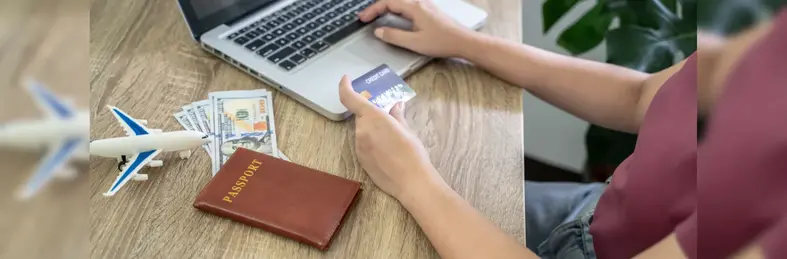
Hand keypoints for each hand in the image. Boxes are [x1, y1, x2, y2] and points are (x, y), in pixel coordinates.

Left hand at [338, 75, 441, 199]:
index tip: (346, 79)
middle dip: (372, 116)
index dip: (345, 86)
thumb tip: (395, 105)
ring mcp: (359, 147)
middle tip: (388, 120)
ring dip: (373, 131)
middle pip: (361, 117)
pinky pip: (364, 146)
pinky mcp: (361, 161)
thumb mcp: (406, 130)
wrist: (411, 181)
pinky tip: (388, 153)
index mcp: (372, 118)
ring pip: (363, 132)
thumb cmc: (412, 152)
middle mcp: (361, 131)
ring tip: (392, 140)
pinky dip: (373, 144)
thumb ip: (396, 116)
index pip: (349, 97)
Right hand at [359, 0, 475, 57]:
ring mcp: (426, 5)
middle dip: (377, 7)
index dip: (372, 10)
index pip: (387, 3)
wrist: (464, 41)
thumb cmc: (443, 42)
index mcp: (414, 8)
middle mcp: (420, 3)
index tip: (363, 18)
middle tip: (366, 17)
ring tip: (377, 16)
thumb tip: (379, 31)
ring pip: (401, 1)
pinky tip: (396, 17)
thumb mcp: (415, 43)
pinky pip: (409, 5)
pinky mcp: (430, 11)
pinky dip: (397, 9)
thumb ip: (394, 36)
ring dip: (387, 7)